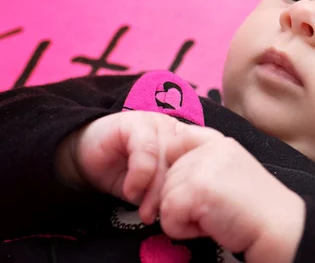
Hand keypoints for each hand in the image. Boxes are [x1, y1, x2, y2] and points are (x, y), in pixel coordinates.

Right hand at [55, 111, 216, 223]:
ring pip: (165, 160)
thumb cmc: (125, 176)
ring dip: (155, 191)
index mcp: (186, 142)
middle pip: (184, 163)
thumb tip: (190, 210)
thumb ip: (171, 189)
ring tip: (146, 212)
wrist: (85, 160)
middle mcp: (175, 130)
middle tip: (164, 216)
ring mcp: (156, 123)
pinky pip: (145, 152)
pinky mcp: (135, 123)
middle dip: (173, 194)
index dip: (198, 182)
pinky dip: (138, 177)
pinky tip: (130, 191)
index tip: (188, 208)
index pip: (205, 157)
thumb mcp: (153, 186)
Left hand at [159, 134, 305, 262]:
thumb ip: (204, 160)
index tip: (200, 187)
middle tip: (215, 208)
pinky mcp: (198, 189)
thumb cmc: (254, 207)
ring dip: (184, 216)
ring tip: (215, 216)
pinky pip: (168, 214)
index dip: (178, 167)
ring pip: (165, 196)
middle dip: (184, 199)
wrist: (278, 227)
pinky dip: (183, 229)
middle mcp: (210, 148)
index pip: (178, 141)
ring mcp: (203, 167)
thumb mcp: (231, 170)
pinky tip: (210, 226)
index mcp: (219, 142)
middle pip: (167, 175)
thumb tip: (170, 158)